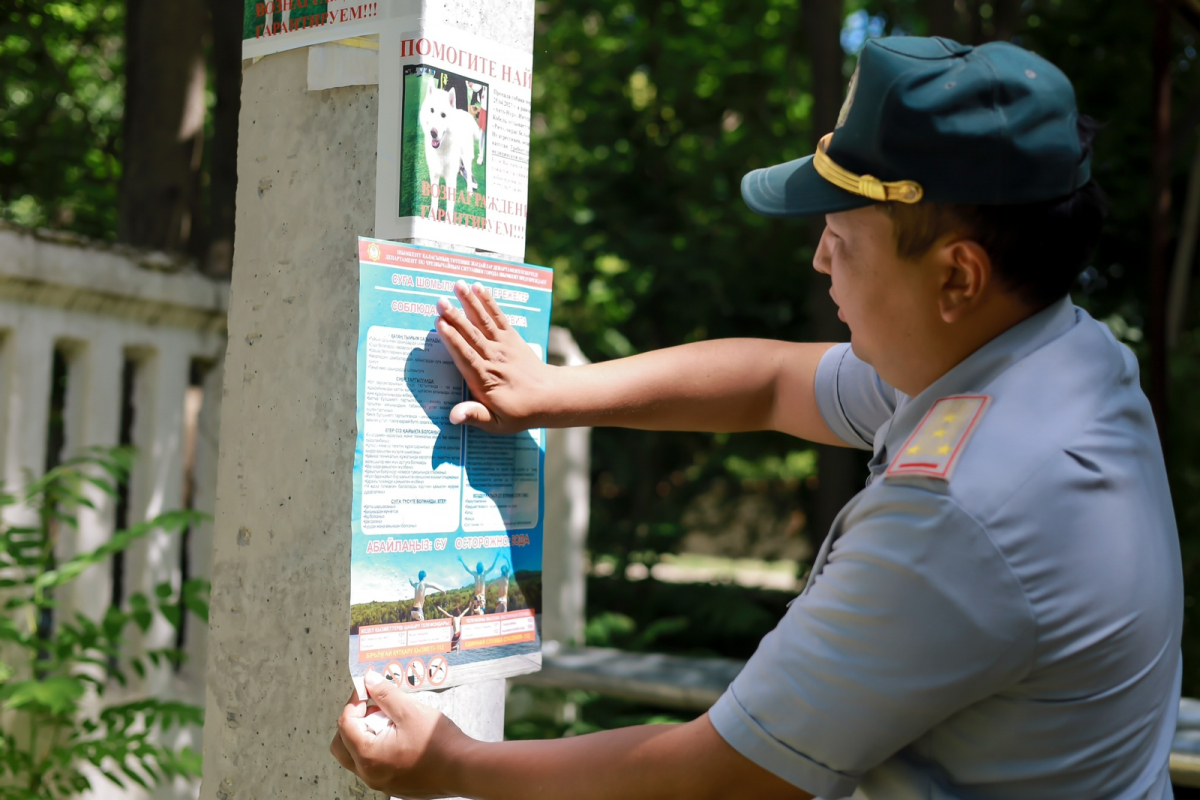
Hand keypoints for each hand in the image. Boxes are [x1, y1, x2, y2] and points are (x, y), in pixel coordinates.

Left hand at [330, 669, 470, 798]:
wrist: (463, 769)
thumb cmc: (439, 744)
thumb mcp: (410, 710)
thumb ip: (386, 694)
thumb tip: (369, 681)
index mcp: (368, 755)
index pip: (345, 723)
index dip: (355, 702)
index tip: (369, 690)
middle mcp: (369, 773)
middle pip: (342, 744)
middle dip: (354, 721)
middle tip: (374, 707)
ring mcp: (380, 782)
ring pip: (357, 756)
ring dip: (366, 735)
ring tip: (391, 721)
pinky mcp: (392, 784)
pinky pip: (374, 765)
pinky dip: (378, 748)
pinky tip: (400, 737)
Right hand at [435, 281, 554, 432]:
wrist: (549, 396)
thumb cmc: (518, 412)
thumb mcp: (496, 423)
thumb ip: (475, 416)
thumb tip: (454, 416)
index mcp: (485, 379)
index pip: (466, 356)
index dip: (452, 340)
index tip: (440, 324)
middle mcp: (493, 358)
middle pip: (472, 335)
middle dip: (455, 318)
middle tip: (440, 301)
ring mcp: (503, 345)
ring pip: (484, 322)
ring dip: (470, 303)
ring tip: (458, 285)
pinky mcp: (511, 337)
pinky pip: (498, 317)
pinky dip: (489, 301)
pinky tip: (479, 287)